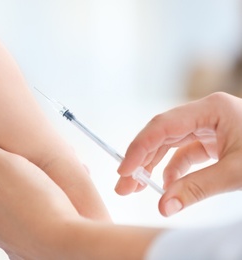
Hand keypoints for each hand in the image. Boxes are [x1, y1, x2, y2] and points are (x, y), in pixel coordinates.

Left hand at [0, 131, 80, 258]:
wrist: (67, 245)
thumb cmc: (40, 204)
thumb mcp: (10, 166)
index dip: (3, 161)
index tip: (20, 156)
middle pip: (3, 193)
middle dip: (19, 180)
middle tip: (41, 171)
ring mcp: (13, 242)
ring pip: (18, 211)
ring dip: (31, 199)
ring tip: (52, 191)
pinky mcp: (31, 251)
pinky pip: (33, 228)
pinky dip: (42, 218)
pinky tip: (56, 212)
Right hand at [116, 92, 241, 215]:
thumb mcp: (237, 171)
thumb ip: (198, 187)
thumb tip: (164, 206)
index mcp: (211, 109)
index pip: (163, 126)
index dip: (139, 148)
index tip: (125, 171)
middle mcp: (206, 114)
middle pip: (161, 134)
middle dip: (141, 160)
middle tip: (123, 185)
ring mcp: (209, 127)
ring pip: (170, 144)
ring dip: (153, 166)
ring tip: (138, 187)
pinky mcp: (214, 141)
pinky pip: (186, 154)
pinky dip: (175, 171)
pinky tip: (168, 186)